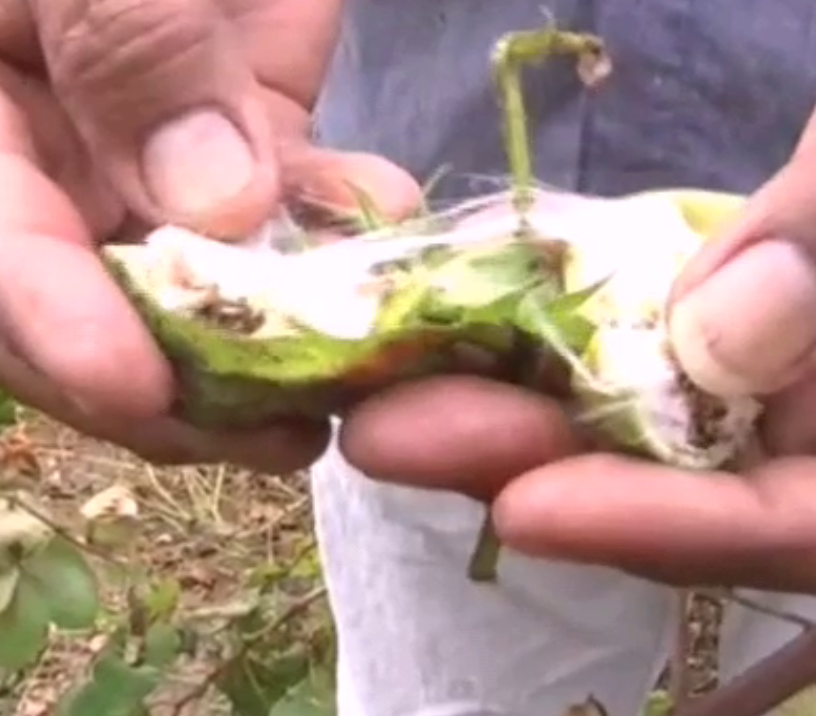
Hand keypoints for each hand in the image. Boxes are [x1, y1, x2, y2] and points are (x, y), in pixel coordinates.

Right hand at [0, 0, 419, 470]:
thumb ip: (125, 36)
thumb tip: (208, 203)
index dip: (53, 328)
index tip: (138, 388)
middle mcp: (45, 145)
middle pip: (92, 297)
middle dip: (187, 373)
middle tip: (280, 428)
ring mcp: (148, 134)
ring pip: (205, 267)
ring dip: (287, 320)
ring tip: (359, 361)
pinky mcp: (244, 113)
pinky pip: (287, 194)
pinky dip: (339, 223)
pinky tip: (391, 227)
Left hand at [337, 0, 815, 601]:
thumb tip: (732, 346)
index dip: (703, 534)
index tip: (538, 506)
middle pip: (750, 495)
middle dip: (577, 477)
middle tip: (401, 437)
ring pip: (698, 429)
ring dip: (549, 417)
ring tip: (401, 394)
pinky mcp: (798, 297)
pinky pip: (682, 342)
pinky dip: (584, 340)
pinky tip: (484, 322)